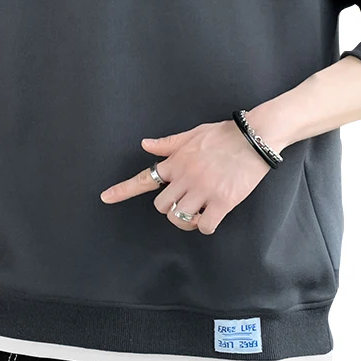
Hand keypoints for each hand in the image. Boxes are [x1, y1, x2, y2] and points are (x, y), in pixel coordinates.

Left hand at [100, 119, 277, 234]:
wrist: (254, 137)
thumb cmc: (224, 134)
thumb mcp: (192, 134)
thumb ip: (168, 143)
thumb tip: (146, 144)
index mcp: (176, 162)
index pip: (144, 178)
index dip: (122, 190)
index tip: (106, 197)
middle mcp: (185, 178)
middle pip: (161, 206)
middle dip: (170, 207)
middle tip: (185, 202)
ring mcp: (203, 190)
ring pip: (180, 218)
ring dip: (186, 221)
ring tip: (197, 213)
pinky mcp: (222, 201)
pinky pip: (204, 225)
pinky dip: (205, 226)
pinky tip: (212, 217)